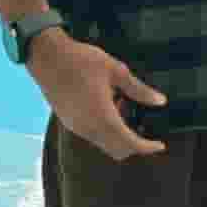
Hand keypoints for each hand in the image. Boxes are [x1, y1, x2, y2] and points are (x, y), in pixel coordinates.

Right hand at [32, 29, 166, 158]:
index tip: (159, 145)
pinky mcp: (69, 122)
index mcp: (103, 117)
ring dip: (118, 133)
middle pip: (118, 150)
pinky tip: (106, 103)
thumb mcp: (116, 71)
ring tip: (121, 103)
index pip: (130, 144)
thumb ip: (138, 90)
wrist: (47, 56)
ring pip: (104, 143)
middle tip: (141, 122)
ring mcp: (77, 127)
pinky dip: (105, 128)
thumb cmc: (81, 60)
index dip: (147, 147)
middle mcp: (89, 128)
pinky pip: (92, 135)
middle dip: (133, 142)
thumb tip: (160, 101)